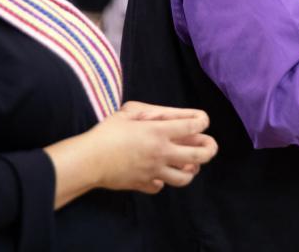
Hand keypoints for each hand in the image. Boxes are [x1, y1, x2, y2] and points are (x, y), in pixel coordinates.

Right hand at [84, 102, 217, 193]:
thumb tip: (171, 115)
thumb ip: (154, 111)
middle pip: (201, 155)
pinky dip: (162, 182)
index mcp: (160, 131)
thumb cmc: (107, 132)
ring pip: (186, 178)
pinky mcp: (143, 184)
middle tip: (208, 146)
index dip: (203, 121)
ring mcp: (154, 171)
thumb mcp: (130, 111)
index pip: (196, 126)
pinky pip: (161, 187)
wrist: (87, 160)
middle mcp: (162, 152)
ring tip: (187, 163)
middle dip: (210, 149)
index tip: (200, 121)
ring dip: (190, 170)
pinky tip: (158, 174)